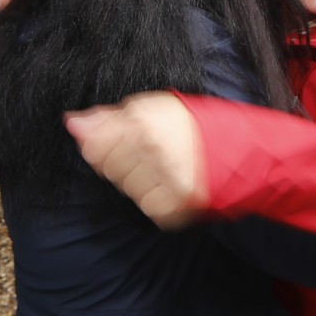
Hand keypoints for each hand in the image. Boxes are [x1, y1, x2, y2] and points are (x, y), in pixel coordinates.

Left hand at [64, 92, 206, 228]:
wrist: (243, 150)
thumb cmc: (195, 125)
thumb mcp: (155, 107)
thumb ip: (110, 116)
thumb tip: (72, 122)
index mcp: (146, 123)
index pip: (95, 145)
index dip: (100, 145)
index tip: (114, 143)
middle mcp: (154, 152)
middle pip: (108, 167)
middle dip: (122, 160)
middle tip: (149, 152)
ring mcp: (165, 182)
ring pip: (125, 187)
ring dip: (138, 178)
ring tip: (164, 165)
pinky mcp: (175, 208)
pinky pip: (145, 205)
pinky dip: (153, 196)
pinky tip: (171, 182)